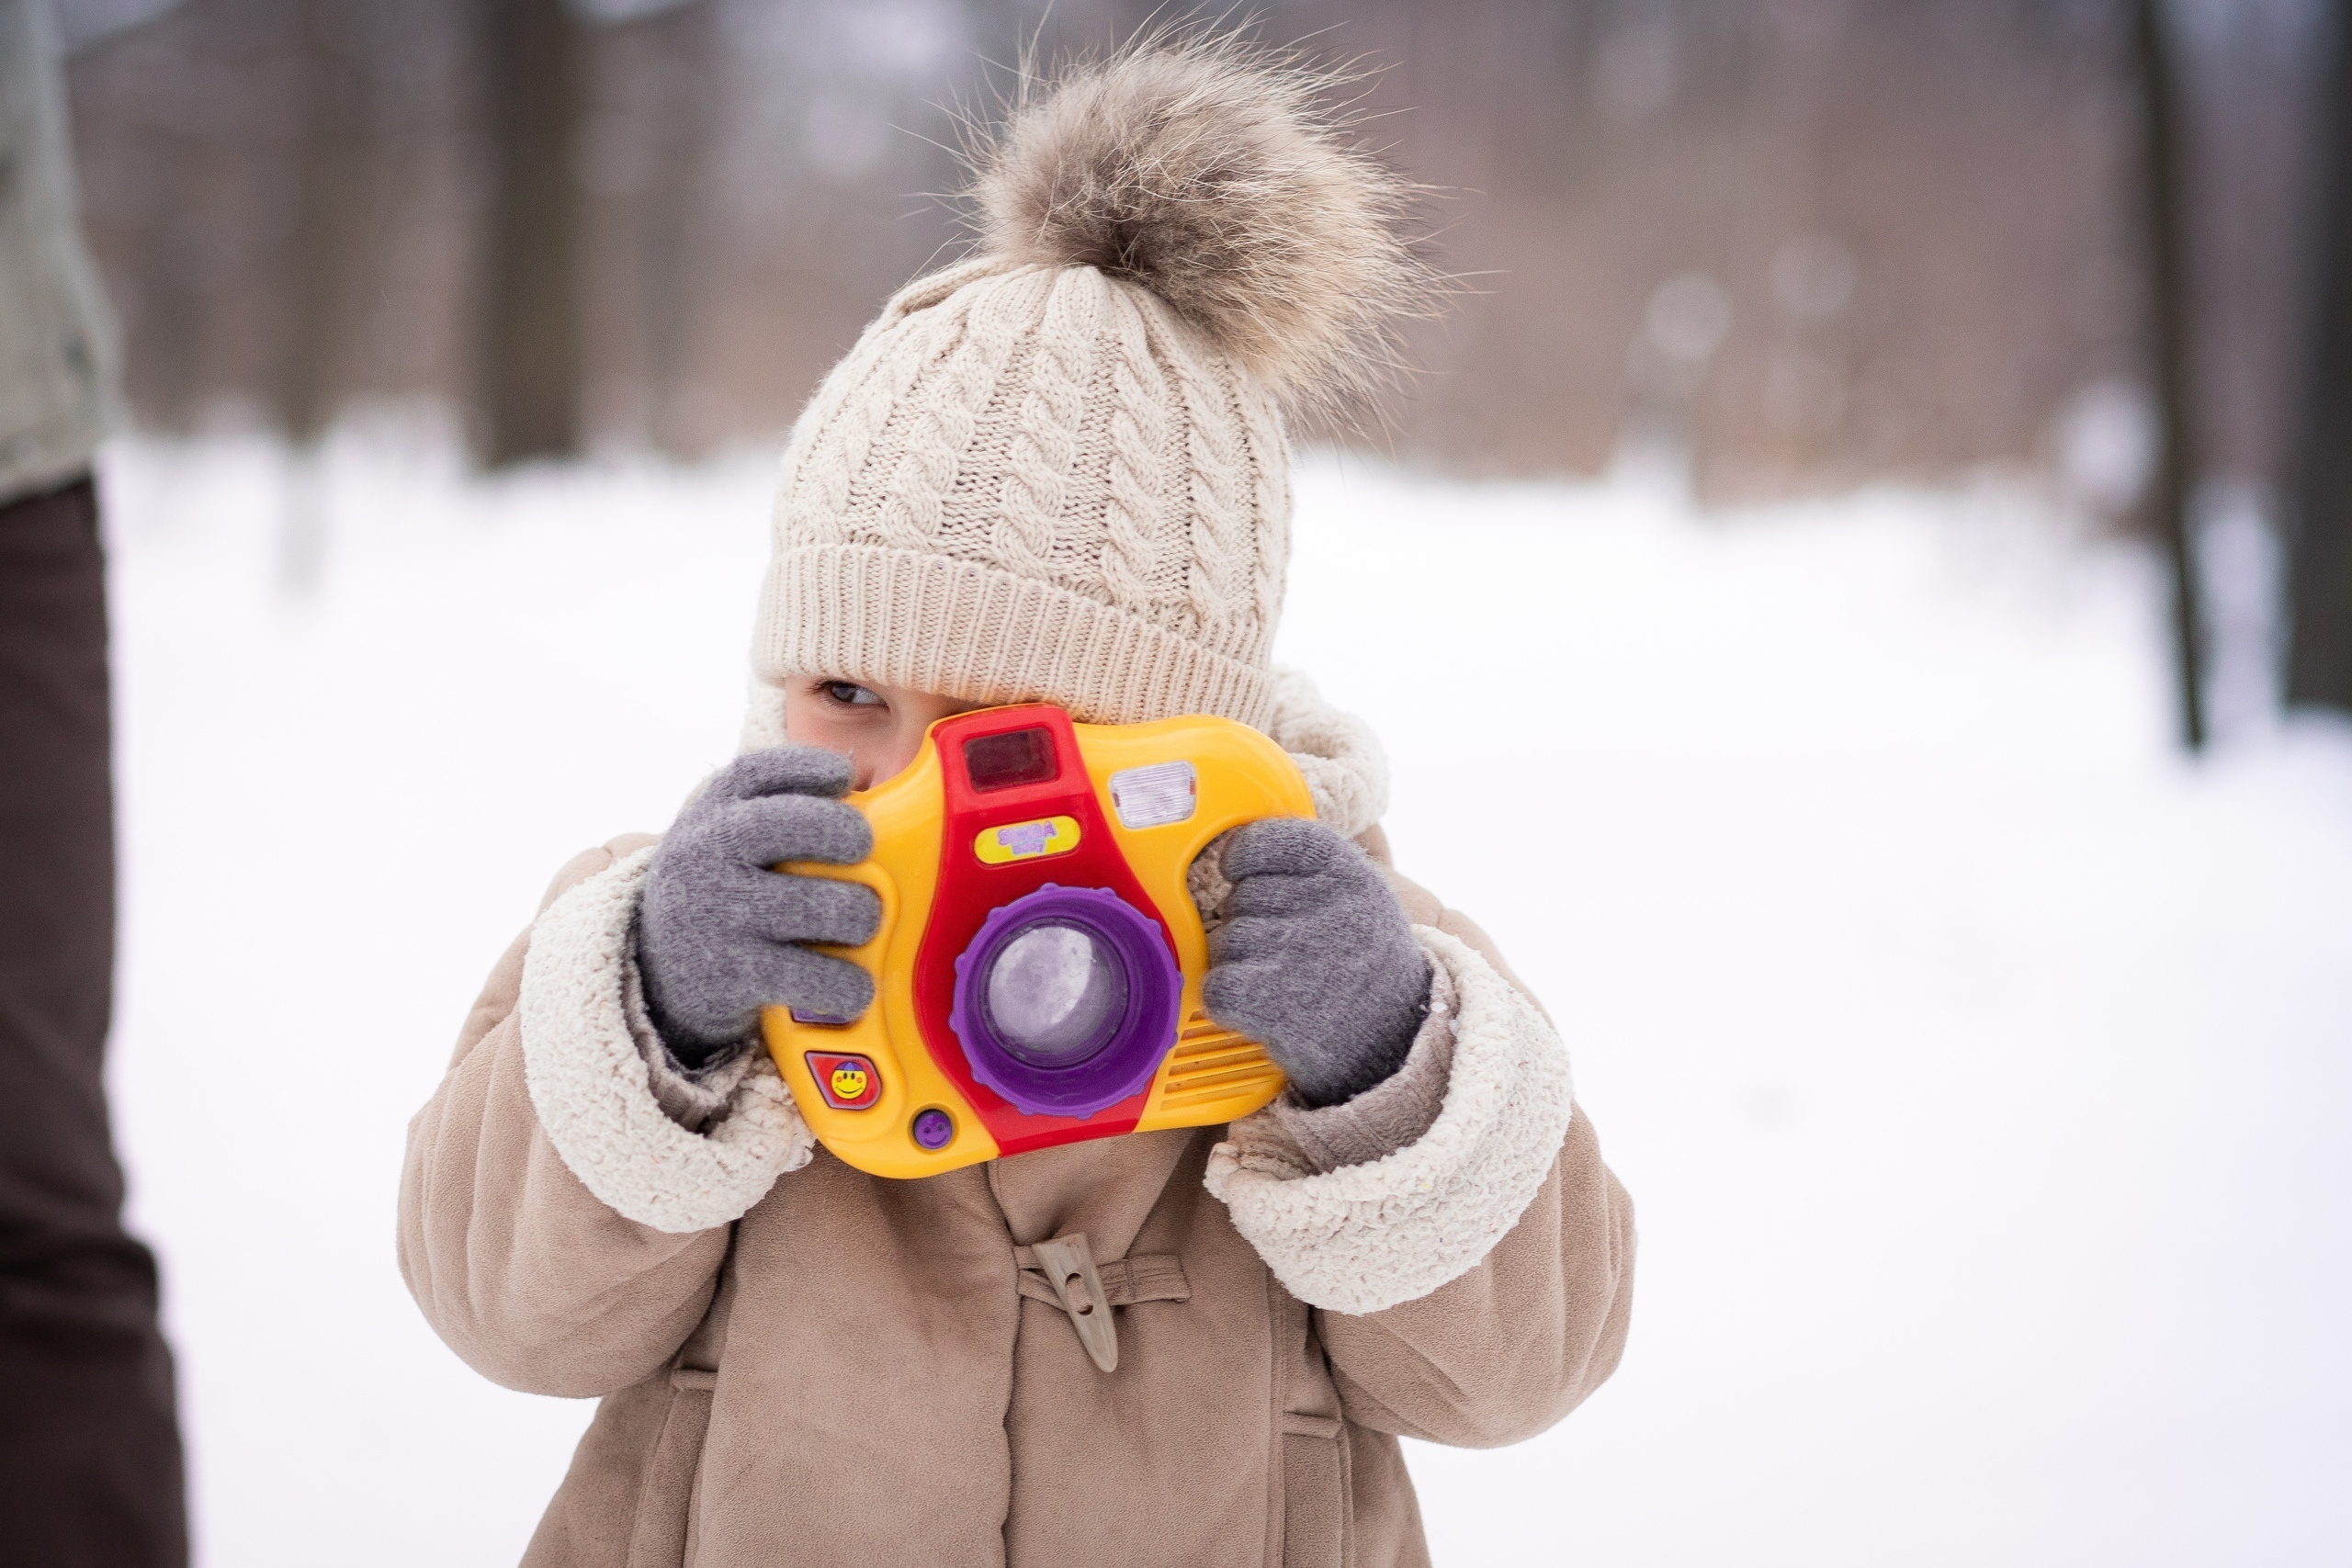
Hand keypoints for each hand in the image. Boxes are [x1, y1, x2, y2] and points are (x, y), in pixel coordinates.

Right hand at [637, 746, 879, 1064]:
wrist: (662, 969)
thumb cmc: (727, 888)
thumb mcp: (730, 839)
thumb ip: (781, 812)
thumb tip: (870, 793)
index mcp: (712, 813)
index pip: (756, 771)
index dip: (807, 768)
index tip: (844, 777)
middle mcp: (706, 854)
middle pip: (785, 825)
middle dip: (842, 831)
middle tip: (862, 849)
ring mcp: (715, 913)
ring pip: (814, 904)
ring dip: (857, 915)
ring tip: (863, 923)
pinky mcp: (729, 972)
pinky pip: (806, 975)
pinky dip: (844, 983)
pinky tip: (856, 984)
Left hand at [1201, 818, 1430, 1107]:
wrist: (1396, 1040)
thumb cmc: (1365, 962)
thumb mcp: (1361, 895)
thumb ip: (1307, 867)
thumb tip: (1234, 845)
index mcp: (1347, 871)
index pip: (1269, 839)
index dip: (1245, 854)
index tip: (1239, 870)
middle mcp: (1324, 906)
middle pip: (1240, 897)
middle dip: (1250, 923)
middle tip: (1288, 951)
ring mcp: (1297, 954)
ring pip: (1224, 941)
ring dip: (1240, 965)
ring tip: (1283, 983)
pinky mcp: (1272, 1002)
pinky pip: (1217, 985)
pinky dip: (1227, 1000)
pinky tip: (1258, 1006)